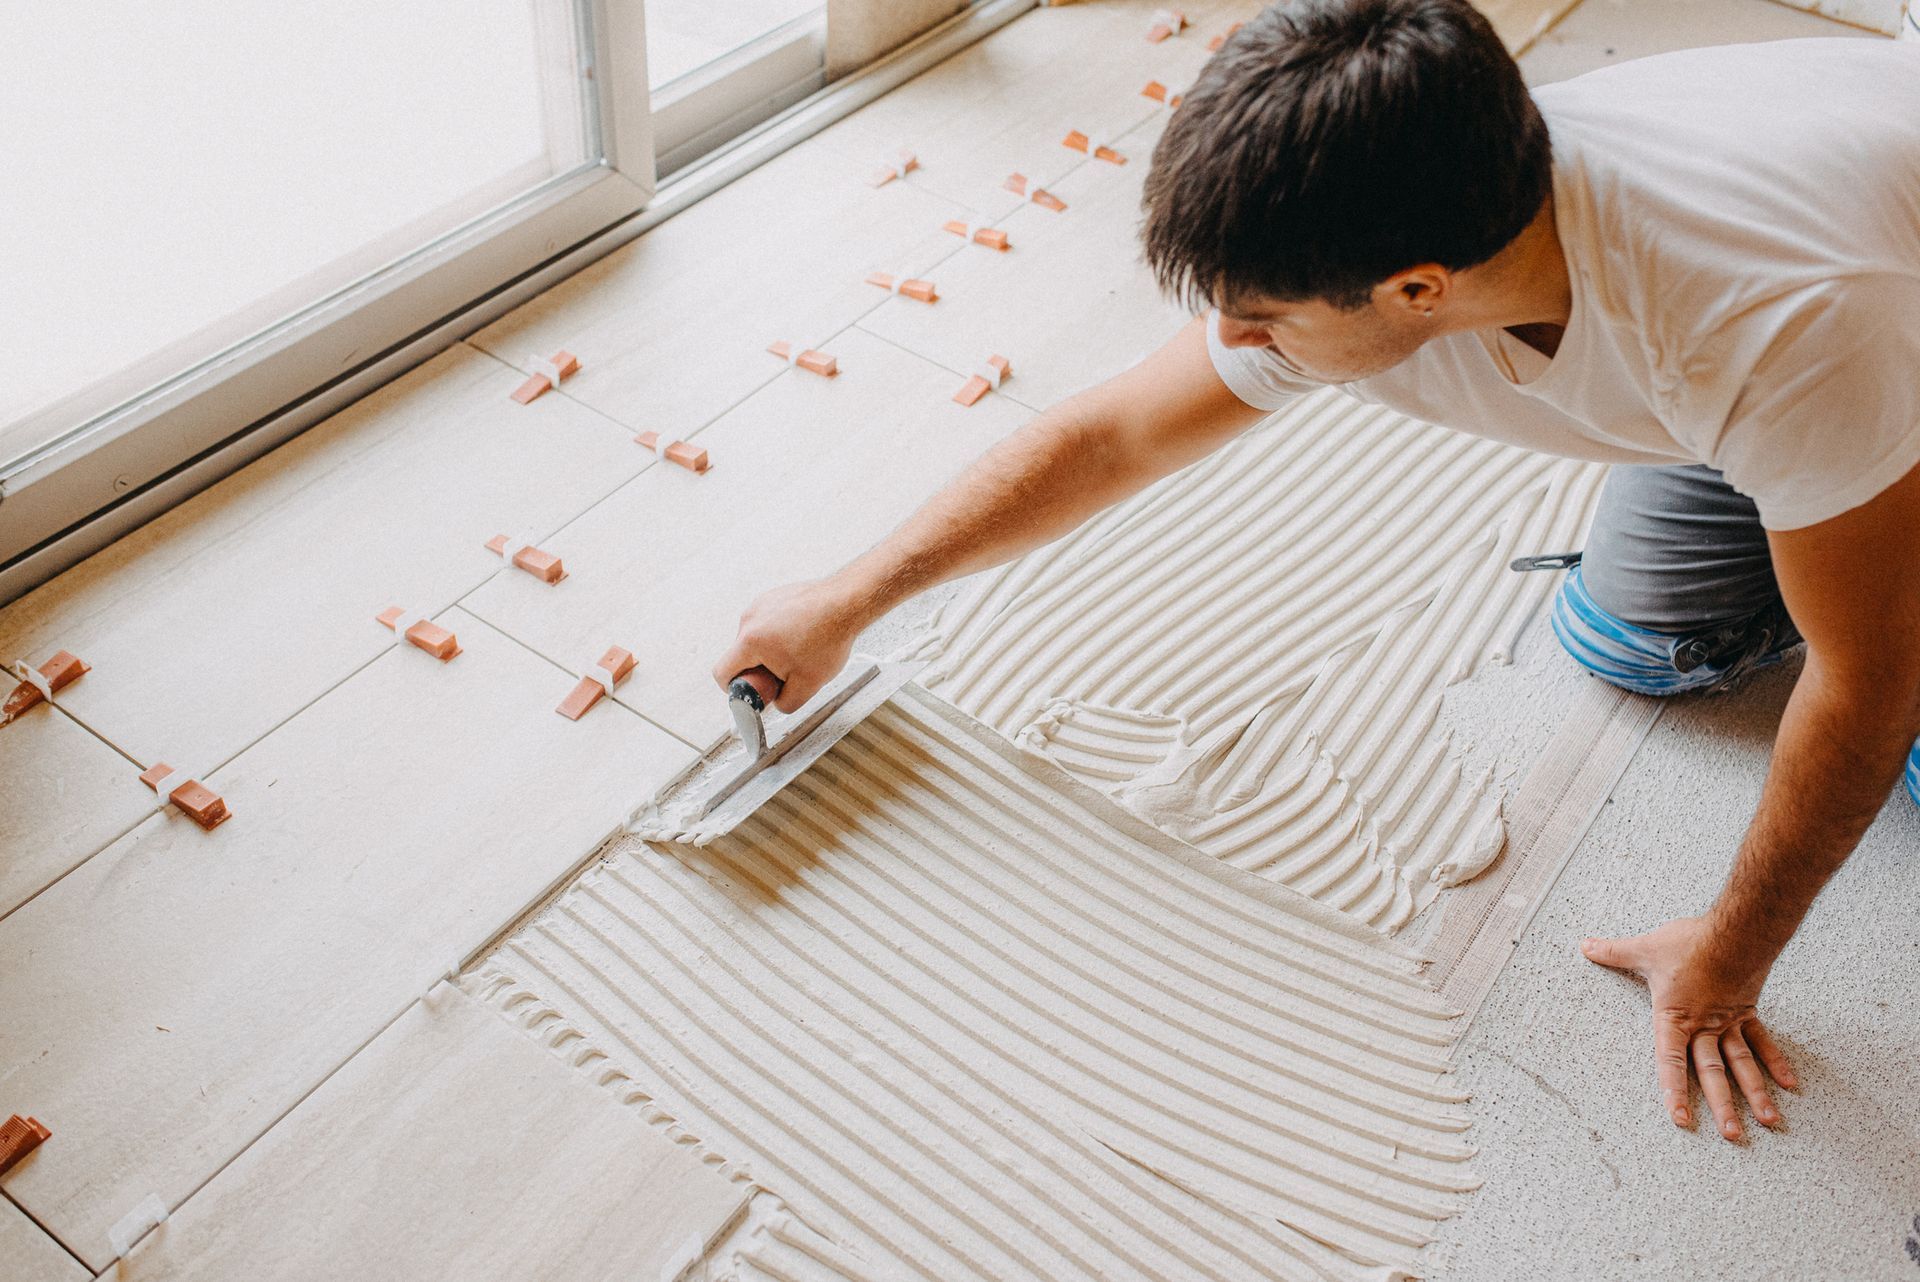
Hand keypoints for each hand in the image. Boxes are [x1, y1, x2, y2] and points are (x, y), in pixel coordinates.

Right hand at [712, 578, 864, 713]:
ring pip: (756, 639)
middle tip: (786, 674)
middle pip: (741, 655)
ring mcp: (761, 604)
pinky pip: (768, 623)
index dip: (733, 688)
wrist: (847, 602)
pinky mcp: (774, 596)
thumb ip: (785, 703)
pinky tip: (804, 636)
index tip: (751, 690)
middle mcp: (750, 619)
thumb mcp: (808, 685)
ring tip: (800, 652)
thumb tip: (777, 703)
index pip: (722, 672)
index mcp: (750, 641)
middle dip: (759, 669)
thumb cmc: (828, 638)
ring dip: (771, 651)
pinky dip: (781, 634)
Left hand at [1580, 917, 1797, 1140]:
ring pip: (1742, 1063)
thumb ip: (1614, 951)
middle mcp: (1705, 1026)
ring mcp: (1730, 1021)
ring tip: (1768, 1121)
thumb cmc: (1690, 942)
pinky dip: (1775, 1062)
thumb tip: (1586, 945)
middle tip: (1732, 1136)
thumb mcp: (1645, 948)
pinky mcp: (1748, 1011)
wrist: (1736, 931)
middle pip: (1712, 1071)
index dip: (1674, 1089)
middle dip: (1722, 1105)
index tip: (1681, 1118)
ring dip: (1755, 1093)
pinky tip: (1789, 1085)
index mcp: (1675, 1017)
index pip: (1671, 1060)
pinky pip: (1763, 1041)